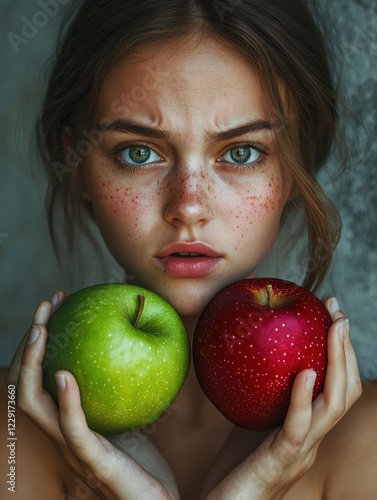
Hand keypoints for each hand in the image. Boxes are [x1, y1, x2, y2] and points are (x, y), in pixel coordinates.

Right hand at [6, 293, 178, 499]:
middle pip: (28, 382)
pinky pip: (72, 430)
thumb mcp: (128, 415)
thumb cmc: (143, 464)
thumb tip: (135, 345)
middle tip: (47, 303)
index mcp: (66, 420)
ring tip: (42, 328)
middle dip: (32, 340)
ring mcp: (72, 448)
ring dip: (34, 362)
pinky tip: (65, 374)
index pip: (40, 375)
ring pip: (35, 403)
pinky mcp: (93, 461)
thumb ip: (120, 389)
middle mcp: (61, 432)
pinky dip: (65, 401)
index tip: (59, 303)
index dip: (42, 339)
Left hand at [203, 297, 361, 499]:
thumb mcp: (250, 419)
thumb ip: (259, 393)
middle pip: (344, 389)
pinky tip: (304, 373)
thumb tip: (250, 353)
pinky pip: (297, 428)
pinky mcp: (279, 461)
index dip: (339, 350)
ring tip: (333, 329)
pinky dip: (303, 398)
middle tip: (336, 311)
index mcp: (307, 427)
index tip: (330, 313)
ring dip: (337, 364)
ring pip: (332, 405)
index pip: (335, 385)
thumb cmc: (235, 466)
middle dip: (344, 347)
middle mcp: (312, 437)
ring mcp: (300, 451)